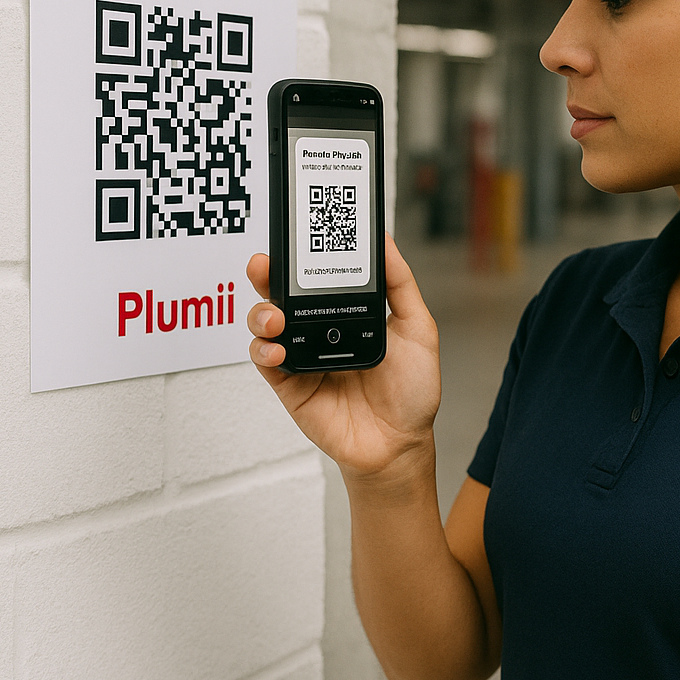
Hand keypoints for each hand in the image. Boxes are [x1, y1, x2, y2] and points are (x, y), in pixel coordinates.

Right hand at [245, 234, 440, 475]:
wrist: (401, 442)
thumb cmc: (412, 390)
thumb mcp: (417, 328)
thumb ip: (400, 285)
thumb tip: (386, 242)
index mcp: (347, 313)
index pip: (316, 276)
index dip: (301, 257)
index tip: (296, 237)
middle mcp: (319, 330)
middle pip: (281, 294)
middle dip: (266, 275)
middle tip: (264, 263)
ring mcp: (302, 357)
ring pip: (265, 325)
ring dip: (261, 313)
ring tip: (275, 317)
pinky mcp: (290, 385)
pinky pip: (266, 362)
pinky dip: (264, 351)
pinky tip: (278, 349)